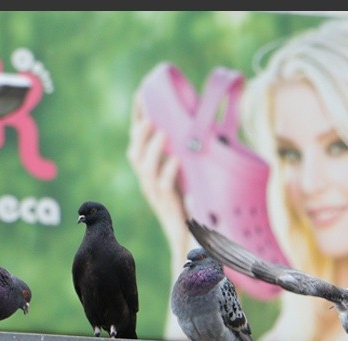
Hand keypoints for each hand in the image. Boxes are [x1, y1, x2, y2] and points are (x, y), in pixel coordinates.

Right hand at [126, 94, 191, 264]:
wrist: (192, 239)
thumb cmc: (194, 204)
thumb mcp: (192, 173)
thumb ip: (194, 153)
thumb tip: (213, 124)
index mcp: (151, 170)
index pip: (138, 140)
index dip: (137, 118)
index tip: (141, 93)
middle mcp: (148, 180)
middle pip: (134, 152)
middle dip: (139, 131)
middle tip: (149, 113)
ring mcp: (155, 194)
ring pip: (145, 168)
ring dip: (152, 148)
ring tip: (161, 131)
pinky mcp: (166, 206)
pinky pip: (164, 187)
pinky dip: (169, 171)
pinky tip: (176, 160)